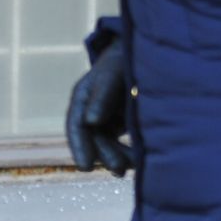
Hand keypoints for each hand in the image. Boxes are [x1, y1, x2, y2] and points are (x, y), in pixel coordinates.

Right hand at [67, 43, 132, 176]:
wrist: (144, 50)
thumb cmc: (127, 59)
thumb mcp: (114, 74)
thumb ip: (102, 97)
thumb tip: (91, 122)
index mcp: (83, 96)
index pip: (76, 125)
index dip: (79, 147)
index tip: (86, 167)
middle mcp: (89, 109)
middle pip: (92, 138)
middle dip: (104, 155)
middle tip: (119, 170)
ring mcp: (104, 116)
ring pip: (105, 143)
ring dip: (116, 157)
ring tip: (132, 168)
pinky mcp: (119, 122)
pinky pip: (118, 142)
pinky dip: (126, 153)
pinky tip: (136, 162)